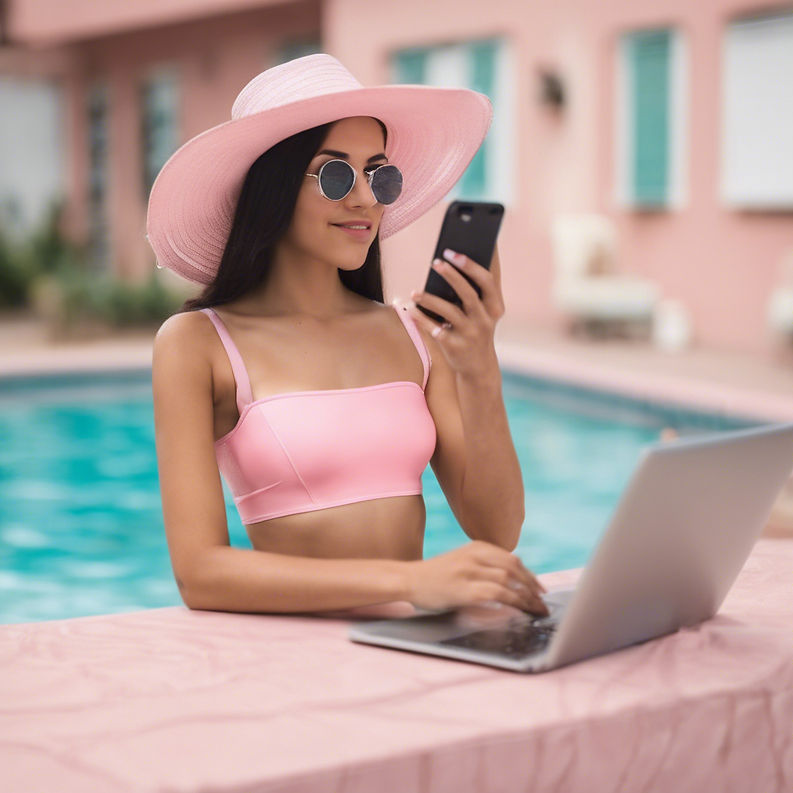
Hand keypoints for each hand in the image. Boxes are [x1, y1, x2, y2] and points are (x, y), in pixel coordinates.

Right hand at [403, 540, 548, 615]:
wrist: (408, 579)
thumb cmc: (435, 576)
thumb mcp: (462, 562)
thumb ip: (484, 567)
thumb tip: (513, 583)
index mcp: (476, 547)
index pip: (512, 558)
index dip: (530, 575)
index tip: (540, 589)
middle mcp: (474, 555)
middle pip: (514, 568)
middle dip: (532, 586)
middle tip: (542, 602)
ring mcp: (469, 571)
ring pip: (508, 581)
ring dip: (526, 597)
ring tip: (536, 610)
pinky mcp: (464, 589)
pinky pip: (496, 595)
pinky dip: (512, 602)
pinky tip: (519, 611)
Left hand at [408, 245, 505, 378]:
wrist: (478, 367)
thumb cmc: (476, 329)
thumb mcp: (482, 312)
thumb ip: (473, 292)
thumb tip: (451, 263)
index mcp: (494, 307)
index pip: (487, 281)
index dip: (471, 265)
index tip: (453, 251)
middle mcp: (485, 320)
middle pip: (468, 294)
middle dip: (452, 276)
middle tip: (434, 262)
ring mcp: (471, 334)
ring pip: (449, 312)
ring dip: (430, 300)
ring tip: (415, 292)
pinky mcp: (456, 348)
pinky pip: (436, 331)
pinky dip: (422, 321)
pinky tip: (411, 311)